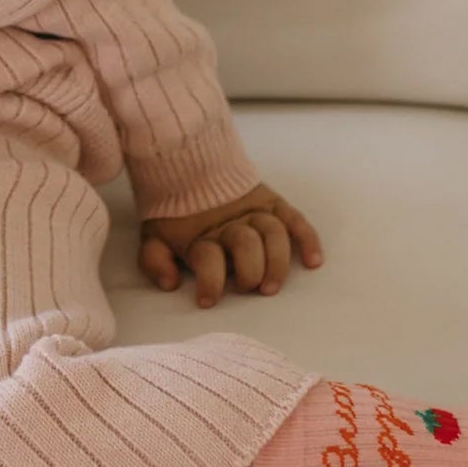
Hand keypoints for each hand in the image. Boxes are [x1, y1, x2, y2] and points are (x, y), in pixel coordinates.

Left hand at [139, 184, 323, 308]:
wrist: (187, 165)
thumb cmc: (174, 213)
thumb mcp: (154, 236)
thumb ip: (155, 261)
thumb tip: (170, 284)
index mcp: (200, 233)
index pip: (208, 259)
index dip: (209, 283)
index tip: (207, 301)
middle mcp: (230, 222)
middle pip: (247, 246)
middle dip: (249, 271)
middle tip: (249, 288)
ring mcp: (254, 212)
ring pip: (274, 235)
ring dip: (278, 263)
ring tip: (272, 286)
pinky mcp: (272, 203)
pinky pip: (295, 220)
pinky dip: (308, 239)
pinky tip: (314, 262)